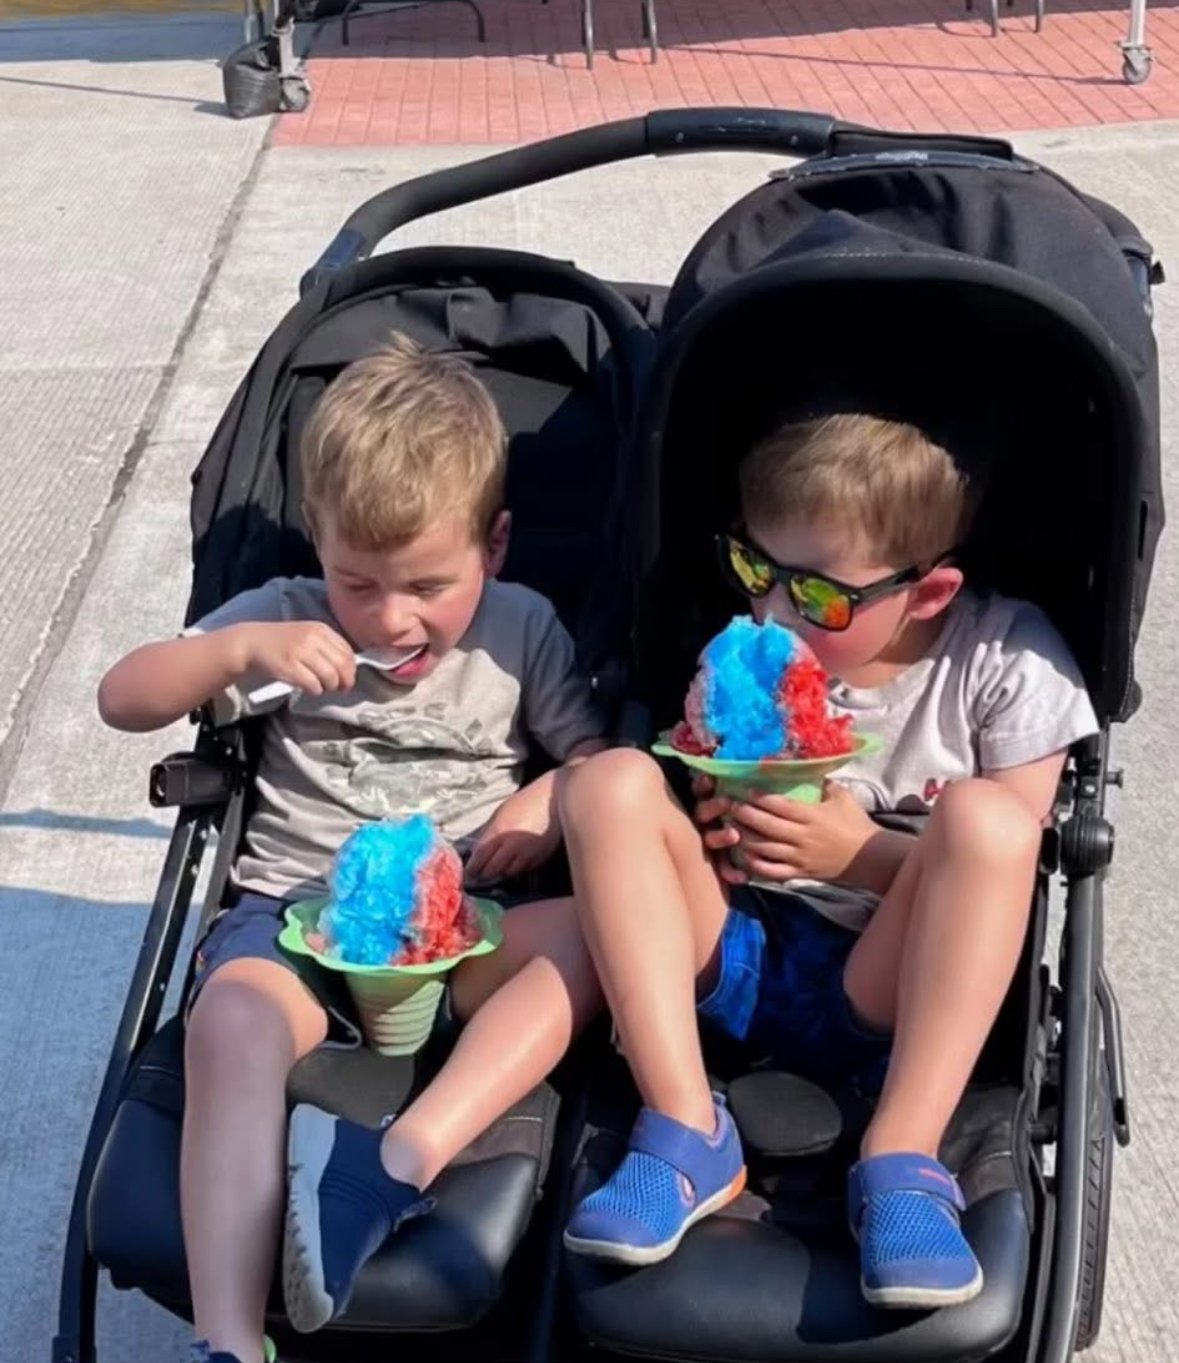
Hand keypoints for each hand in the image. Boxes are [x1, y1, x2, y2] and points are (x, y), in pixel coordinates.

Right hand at [236, 620, 356, 695]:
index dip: (351, 670)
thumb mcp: (308, 635)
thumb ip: (328, 647)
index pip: (348, 652)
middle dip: (345, 681)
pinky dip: (316, 690)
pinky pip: (313, 684)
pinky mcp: (289, 666)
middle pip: (342, 666)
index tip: (347, 678)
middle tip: (340, 689)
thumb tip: (349, 670)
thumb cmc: (283, 642)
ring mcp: (300, 652)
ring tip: (323, 688)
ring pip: (330, 677)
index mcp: (321, 630)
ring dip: (330, 687)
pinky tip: (310, 689)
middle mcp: (313, 638)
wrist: (253, 642)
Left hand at [465, 778, 560, 884]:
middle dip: (485, 873)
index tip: (468, 874)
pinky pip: (524, 870)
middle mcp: (512, 845)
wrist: (554, 798)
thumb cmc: (526, 801)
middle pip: (492, 870)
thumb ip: (489, 832)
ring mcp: (528, 854)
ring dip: (502, 872)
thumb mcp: (501, 812)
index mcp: (499, 831)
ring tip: (499, 867)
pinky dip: (518, 868)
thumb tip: (478, 850)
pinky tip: (516, 861)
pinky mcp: (541, 857)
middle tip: (481, 873)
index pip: (480, 857)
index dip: (472, 868)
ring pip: (508, 873)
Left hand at [696, 778, 876, 885]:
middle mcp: (803, 837)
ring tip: (731, 828)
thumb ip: (823, 782)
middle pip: (767, 826)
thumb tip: (806, 766)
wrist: (870, 858)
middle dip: (746, 816)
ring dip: (745, 839)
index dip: (760, 798)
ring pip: (765, 849)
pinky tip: (745, 856)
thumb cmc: (856, 824)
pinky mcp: (800, 872)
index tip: (744, 789)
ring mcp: (799, 857)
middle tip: (729, 806)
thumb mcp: (842, 797)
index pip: (780, 806)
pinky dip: (756, 865)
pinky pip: (773, 871)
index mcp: (812, 816)